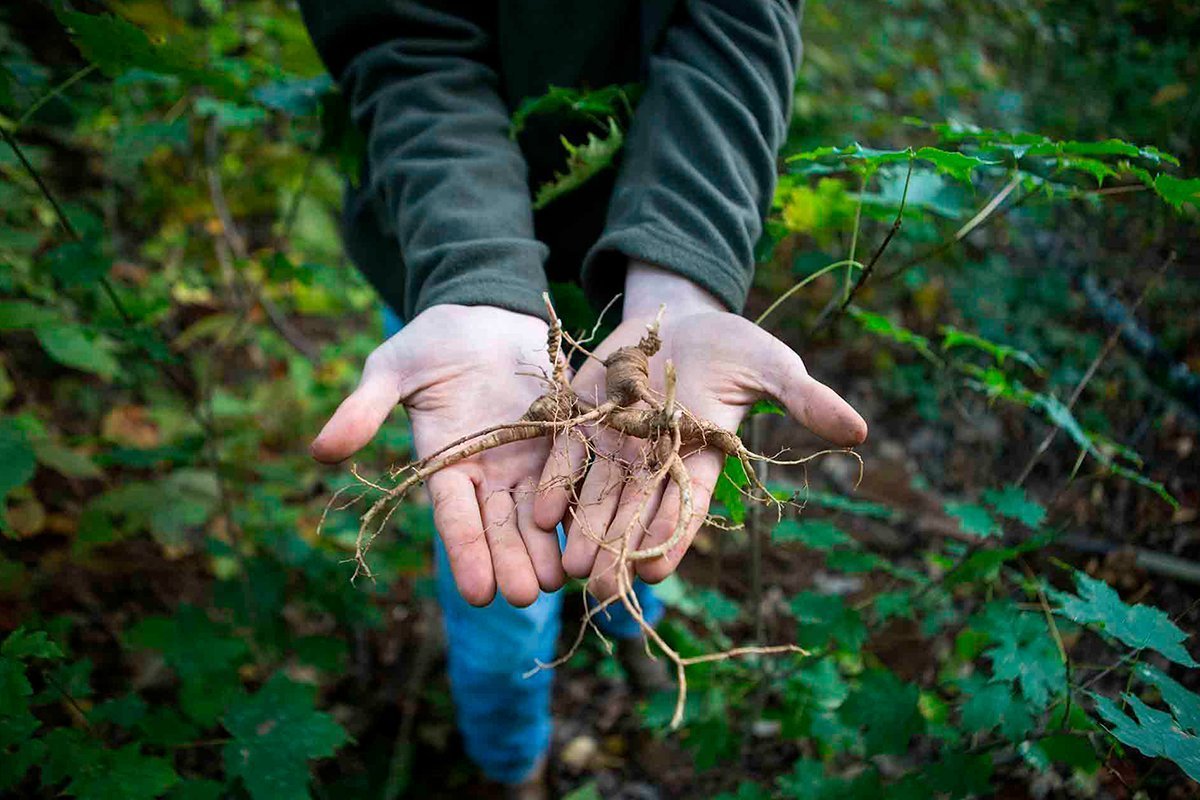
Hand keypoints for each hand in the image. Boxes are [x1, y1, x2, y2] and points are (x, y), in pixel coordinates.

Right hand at [311, 304, 563, 606]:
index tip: (477, 593)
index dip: (467, 552)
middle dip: (512, 562)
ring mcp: (529, 459)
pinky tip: (600, 535)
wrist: (485, 313)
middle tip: (526, 598)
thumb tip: (319, 450)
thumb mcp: (391, 368)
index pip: (454, 517)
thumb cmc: (431, 342)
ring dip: (550, 548)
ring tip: (562, 581)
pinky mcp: (564, 437)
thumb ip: (364, 408)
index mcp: (446, 464)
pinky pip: (577, 475)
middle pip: (501, 525)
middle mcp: (489, 472)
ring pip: (541, 513)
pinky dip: (585, 505)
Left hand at [534, 265, 866, 598]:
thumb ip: (805, 399)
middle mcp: (657, 456)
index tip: (656, 569)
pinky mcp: (584, 417)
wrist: (679, 317)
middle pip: (636, 509)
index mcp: (703, 452)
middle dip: (618, 548)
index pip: (687, 501)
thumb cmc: (735, 346)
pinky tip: (541, 513)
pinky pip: (567, 455)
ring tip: (568, 566)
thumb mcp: (772, 366)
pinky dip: (556, 483)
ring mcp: (618, 440)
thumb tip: (860, 430)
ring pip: (598, 493)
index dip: (672, 534)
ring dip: (583, 529)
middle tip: (602, 589)